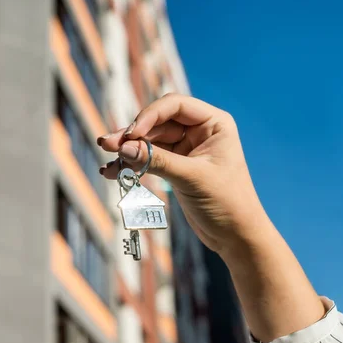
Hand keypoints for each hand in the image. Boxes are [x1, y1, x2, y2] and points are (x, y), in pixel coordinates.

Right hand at [98, 93, 267, 255]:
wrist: (236, 236)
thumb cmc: (227, 203)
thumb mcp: (192, 178)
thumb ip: (158, 161)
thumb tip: (124, 148)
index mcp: (214, 123)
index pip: (174, 106)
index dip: (149, 115)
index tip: (131, 134)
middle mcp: (199, 131)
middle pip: (157, 123)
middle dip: (132, 134)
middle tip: (106, 144)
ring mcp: (186, 149)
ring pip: (149, 142)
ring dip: (127, 150)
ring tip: (106, 158)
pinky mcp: (175, 167)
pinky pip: (149, 160)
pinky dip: (132, 165)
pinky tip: (112, 171)